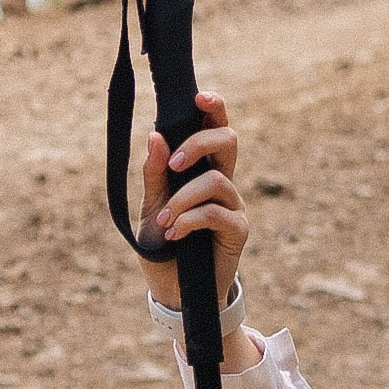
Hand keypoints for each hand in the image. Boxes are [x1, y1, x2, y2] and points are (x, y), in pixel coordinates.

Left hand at [144, 90, 257, 357]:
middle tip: (175, 163)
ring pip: (216, 180)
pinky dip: (190, 220)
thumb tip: (155, 136)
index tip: (199, 96)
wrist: (175, 292)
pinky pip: (217, 213)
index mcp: (202, 170)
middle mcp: (222, 183)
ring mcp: (233, 206)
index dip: (213, 109)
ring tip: (164, 221)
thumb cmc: (163, 248)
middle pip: (228, 141)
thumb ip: (155, 176)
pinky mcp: (238, 230)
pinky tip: (175, 234)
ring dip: (183, 198)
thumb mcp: (151, 209)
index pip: (215, 129)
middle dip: (200, 143)